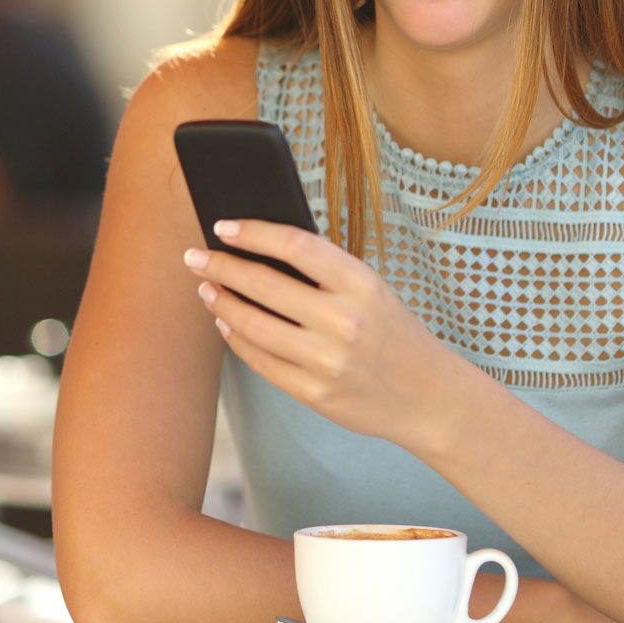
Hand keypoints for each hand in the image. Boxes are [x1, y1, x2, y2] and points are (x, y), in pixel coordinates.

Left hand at [183, 218, 461, 445]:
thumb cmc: (392, 332)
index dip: (253, 233)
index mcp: (362, 284)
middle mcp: (344, 321)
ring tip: (206, 288)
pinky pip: (260, 360)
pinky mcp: (314, 393)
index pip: (296, 246)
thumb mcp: (372, 291)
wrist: (428, 396)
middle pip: (264, 284)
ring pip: (253, 324)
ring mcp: (327, 361)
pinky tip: (226, 323)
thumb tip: (256, 249)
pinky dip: (236, 338)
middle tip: (195, 257)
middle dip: (221, 267)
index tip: (222, 226)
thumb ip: (324, 272)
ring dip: (221, 302)